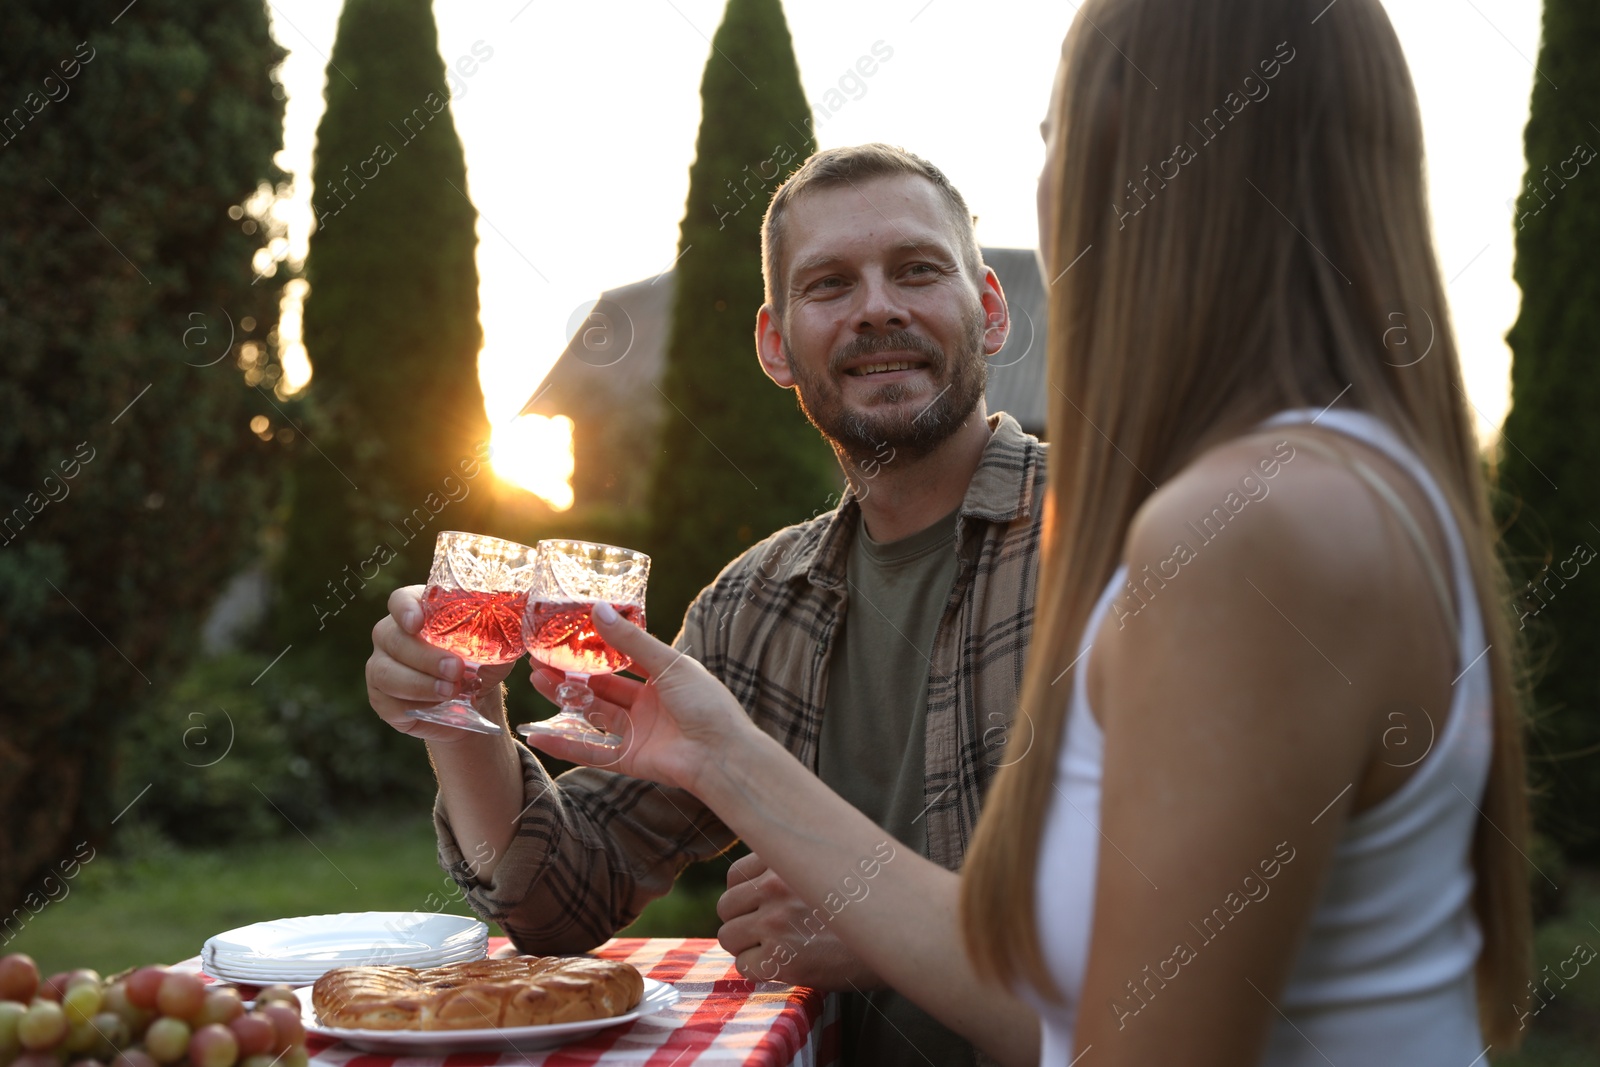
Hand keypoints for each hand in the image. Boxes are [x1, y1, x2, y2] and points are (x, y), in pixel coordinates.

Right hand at [365, 585, 515, 742]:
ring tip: (450, 691)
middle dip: (425, 656)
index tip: (418, 623)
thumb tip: (508, 619)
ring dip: (420, 683)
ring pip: (386, 672)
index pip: (400, 600)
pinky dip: (415, 704)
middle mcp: (391, 634)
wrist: (474, 702)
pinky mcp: (381, 698)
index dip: (405, 609)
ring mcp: (381, 666)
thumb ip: (497, 632)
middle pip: (393, 638)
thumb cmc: (480, 663)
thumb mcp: (495, 646)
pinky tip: (438, 706)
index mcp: (417, 611)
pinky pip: (389, 700)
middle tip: (455, 669)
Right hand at [521, 603, 757, 794]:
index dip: (596, 648)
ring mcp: (637, 731)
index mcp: (664, 677)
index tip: (568, 634)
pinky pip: (592, 750)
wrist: (722, 755)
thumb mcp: (669, 664)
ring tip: (536, 678)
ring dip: (565, 698)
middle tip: (540, 658)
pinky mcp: (629, 758)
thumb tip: (598, 609)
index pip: (623, 659)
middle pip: (602, 686)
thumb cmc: (707, 704)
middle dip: (572, 673)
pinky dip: (567, 744)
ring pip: (593, 712)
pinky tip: (540, 734)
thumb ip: (631, 641)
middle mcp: (648, 704)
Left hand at [716, 853, 883, 989]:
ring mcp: (774, 921)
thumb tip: (764, 878)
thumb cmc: (868, 902)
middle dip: (742, 921)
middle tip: (769, 933)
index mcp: (785, 858)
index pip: (734, 876)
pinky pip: (744, 966)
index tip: (763, 906)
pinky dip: (759, 970)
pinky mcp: (781, 958)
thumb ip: (798, 866)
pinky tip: (784, 966)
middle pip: (725, 906)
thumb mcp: (831, 866)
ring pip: (728, 936)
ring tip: (776, 950)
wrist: (900, 934)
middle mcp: (774, 886)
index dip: (745, 894)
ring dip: (747, 946)